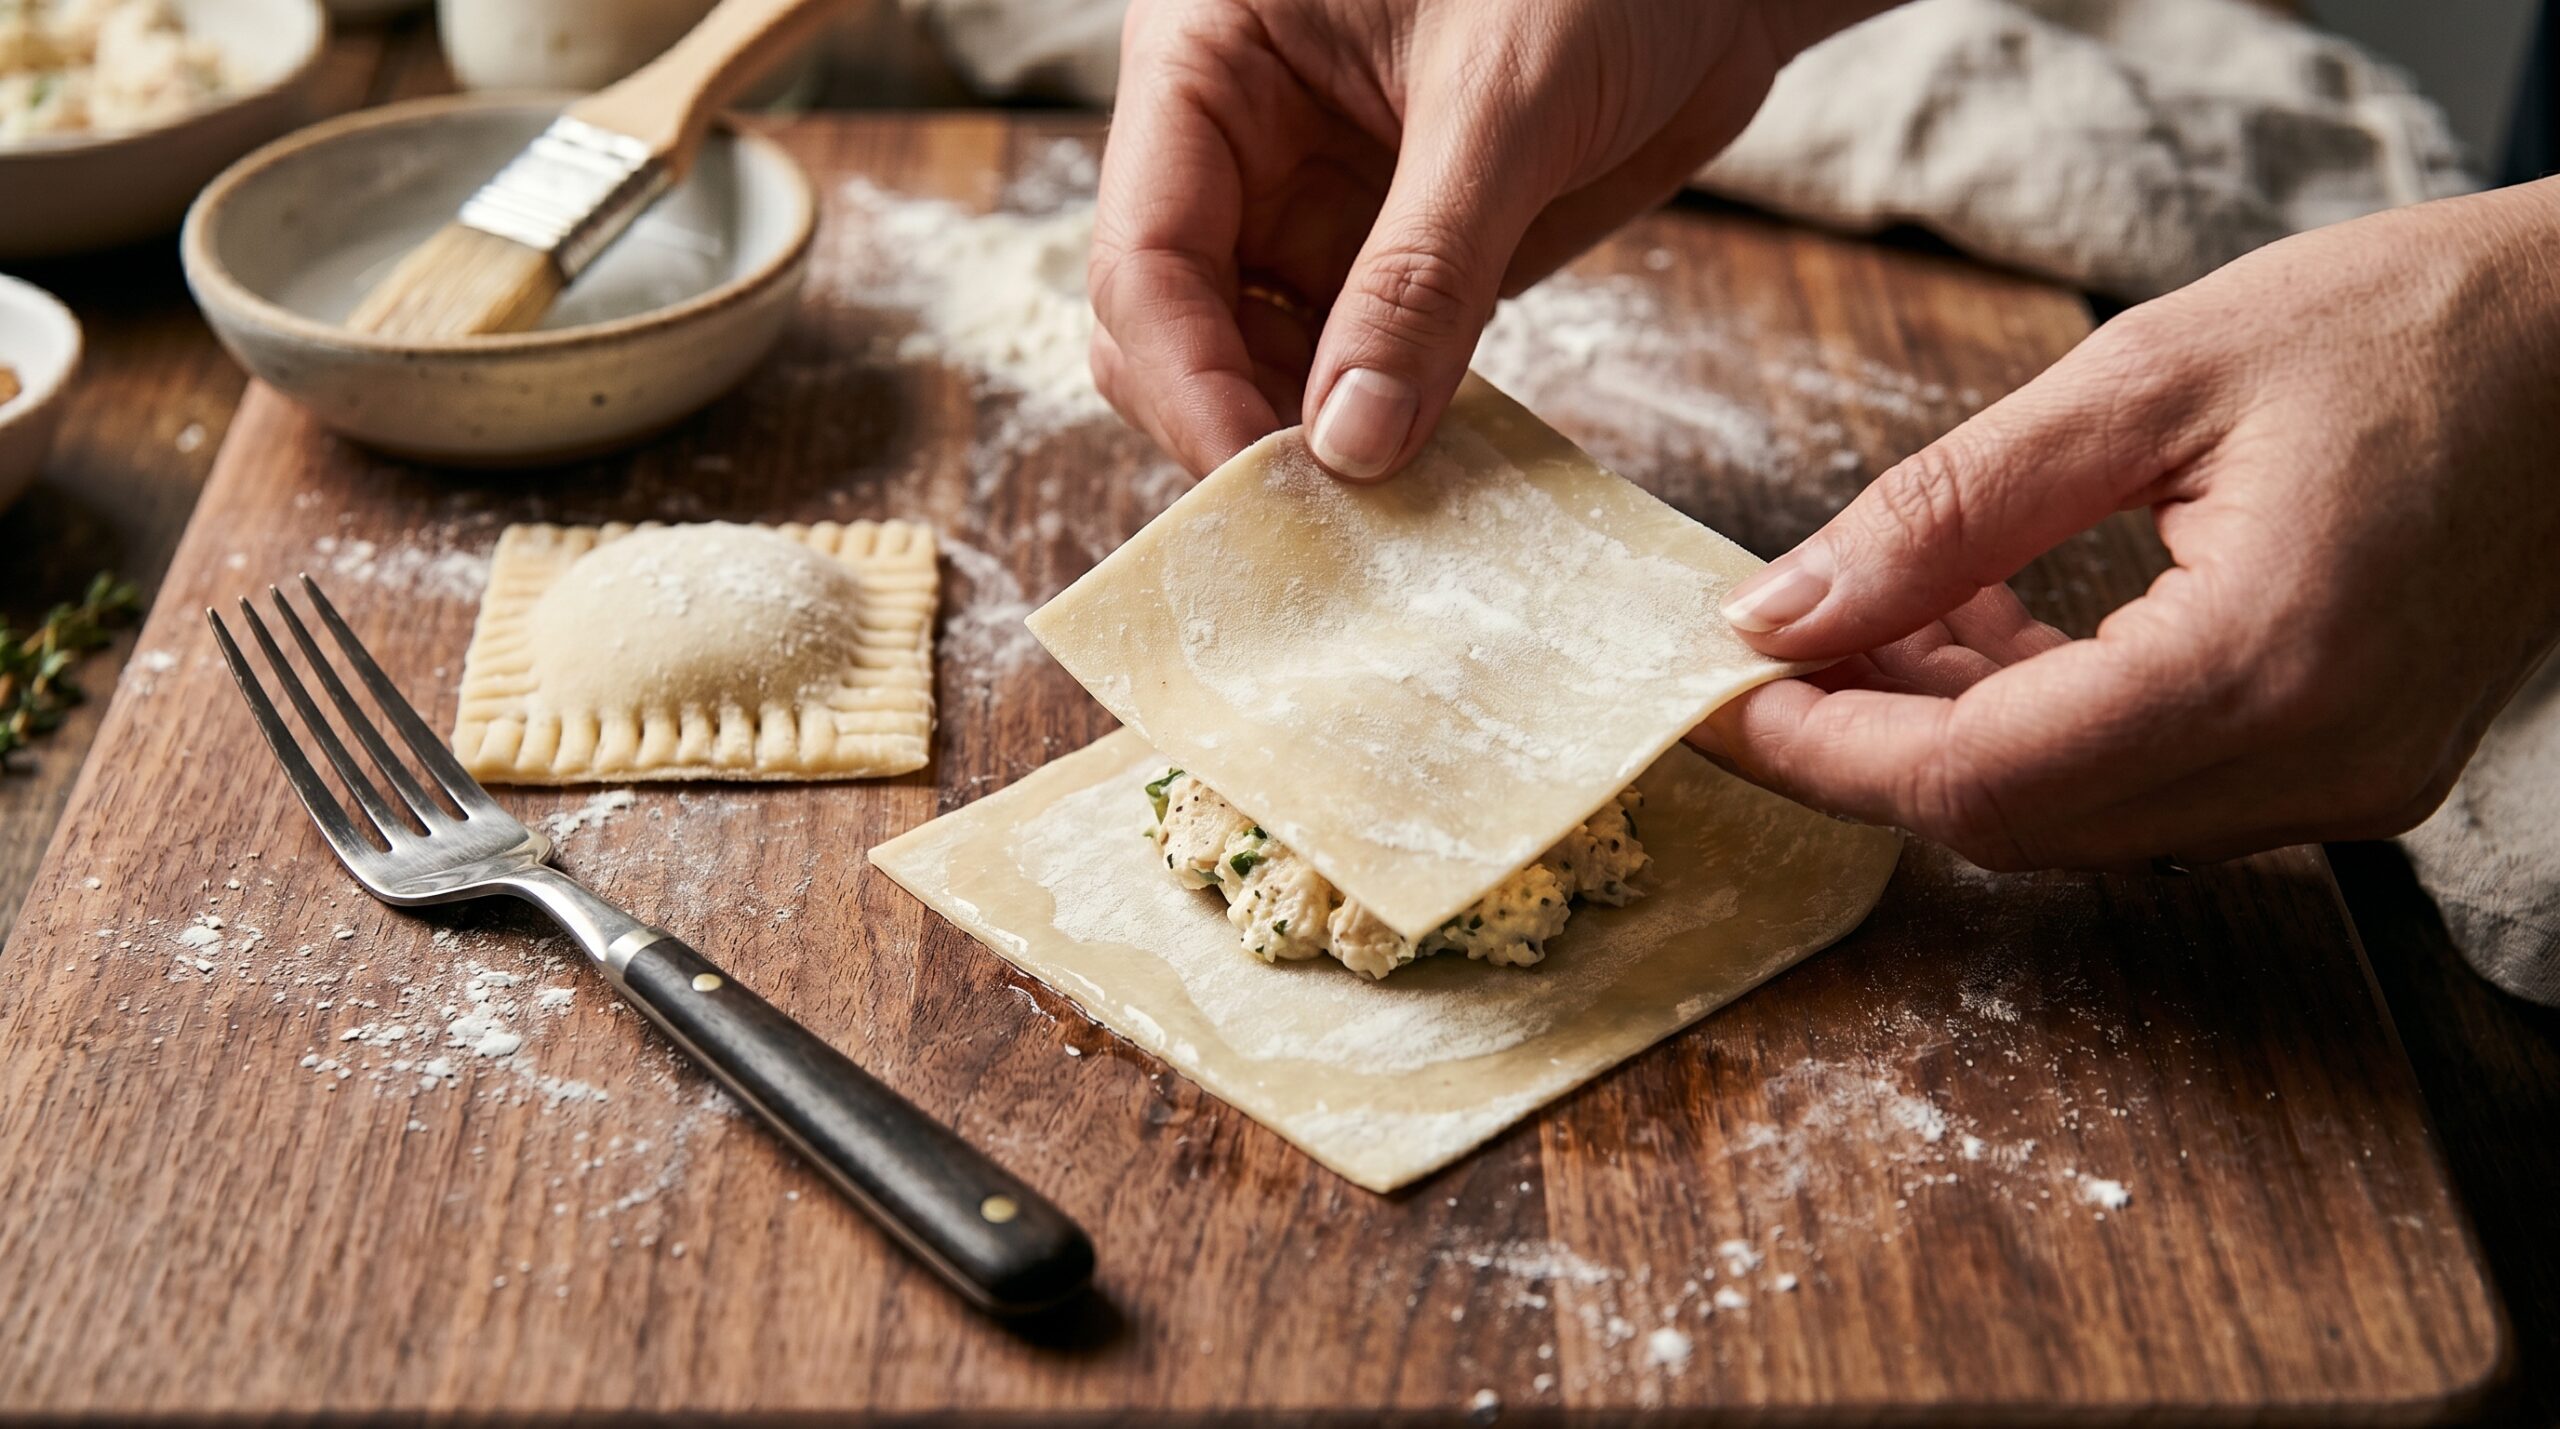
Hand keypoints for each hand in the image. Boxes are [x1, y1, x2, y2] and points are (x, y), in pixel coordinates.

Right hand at [1088, 0, 1883, 478]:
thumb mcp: (1504, 103)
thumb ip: (1423, 273)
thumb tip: (1349, 444)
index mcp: (1208, 61)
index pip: (1147, 254)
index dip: (1189, 381)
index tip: (1260, 482)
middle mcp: (1238, 144)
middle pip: (1173, 327)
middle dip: (1232, 422)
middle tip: (1318, 525)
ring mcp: (1312, 208)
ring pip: (1254, 364)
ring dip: (1306, 444)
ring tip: (1379, 522)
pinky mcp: (1391, 262)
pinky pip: (1353, 372)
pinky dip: (1380, 432)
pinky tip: (1424, 484)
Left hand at [1700, 180, 2559, 868]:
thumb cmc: (2401, 325)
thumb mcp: (2141, 379)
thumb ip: (1943, 511)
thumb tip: (1780, 610)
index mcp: (2261, 667)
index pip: (1970, 776)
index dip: (1818, 748)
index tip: (1714, 695)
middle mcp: (2312, 766)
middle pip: (2011, 820)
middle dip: (1868, 740)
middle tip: (1783, 639)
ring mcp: (2342, 787)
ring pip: (2071, 817)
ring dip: (1949, 730)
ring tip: (1890, 604)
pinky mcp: (2349, 769)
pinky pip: (2145, 788)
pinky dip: (2041, 725)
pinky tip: (1990, 626)